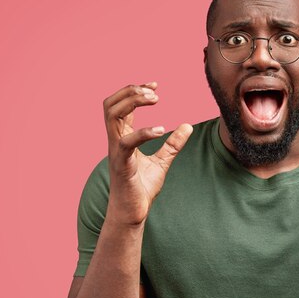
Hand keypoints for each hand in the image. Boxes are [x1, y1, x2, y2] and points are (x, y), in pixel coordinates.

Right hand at [103, 82, 192, 224]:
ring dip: (132, 102)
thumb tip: (188, 126)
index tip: (154, 85)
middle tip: (154, 92)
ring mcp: (116, 151)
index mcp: (122, 138)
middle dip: (130, 91)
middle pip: (111, 104)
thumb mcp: (162, 162)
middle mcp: (115, 141)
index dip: (135, 91)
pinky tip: (161, 130)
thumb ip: (173, 144)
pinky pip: (126, 142)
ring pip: (112, 115)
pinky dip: (143, 132)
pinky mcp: (121, 164)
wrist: (133, 213)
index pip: (121, 106)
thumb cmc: (142, 189)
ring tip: (154, 99)